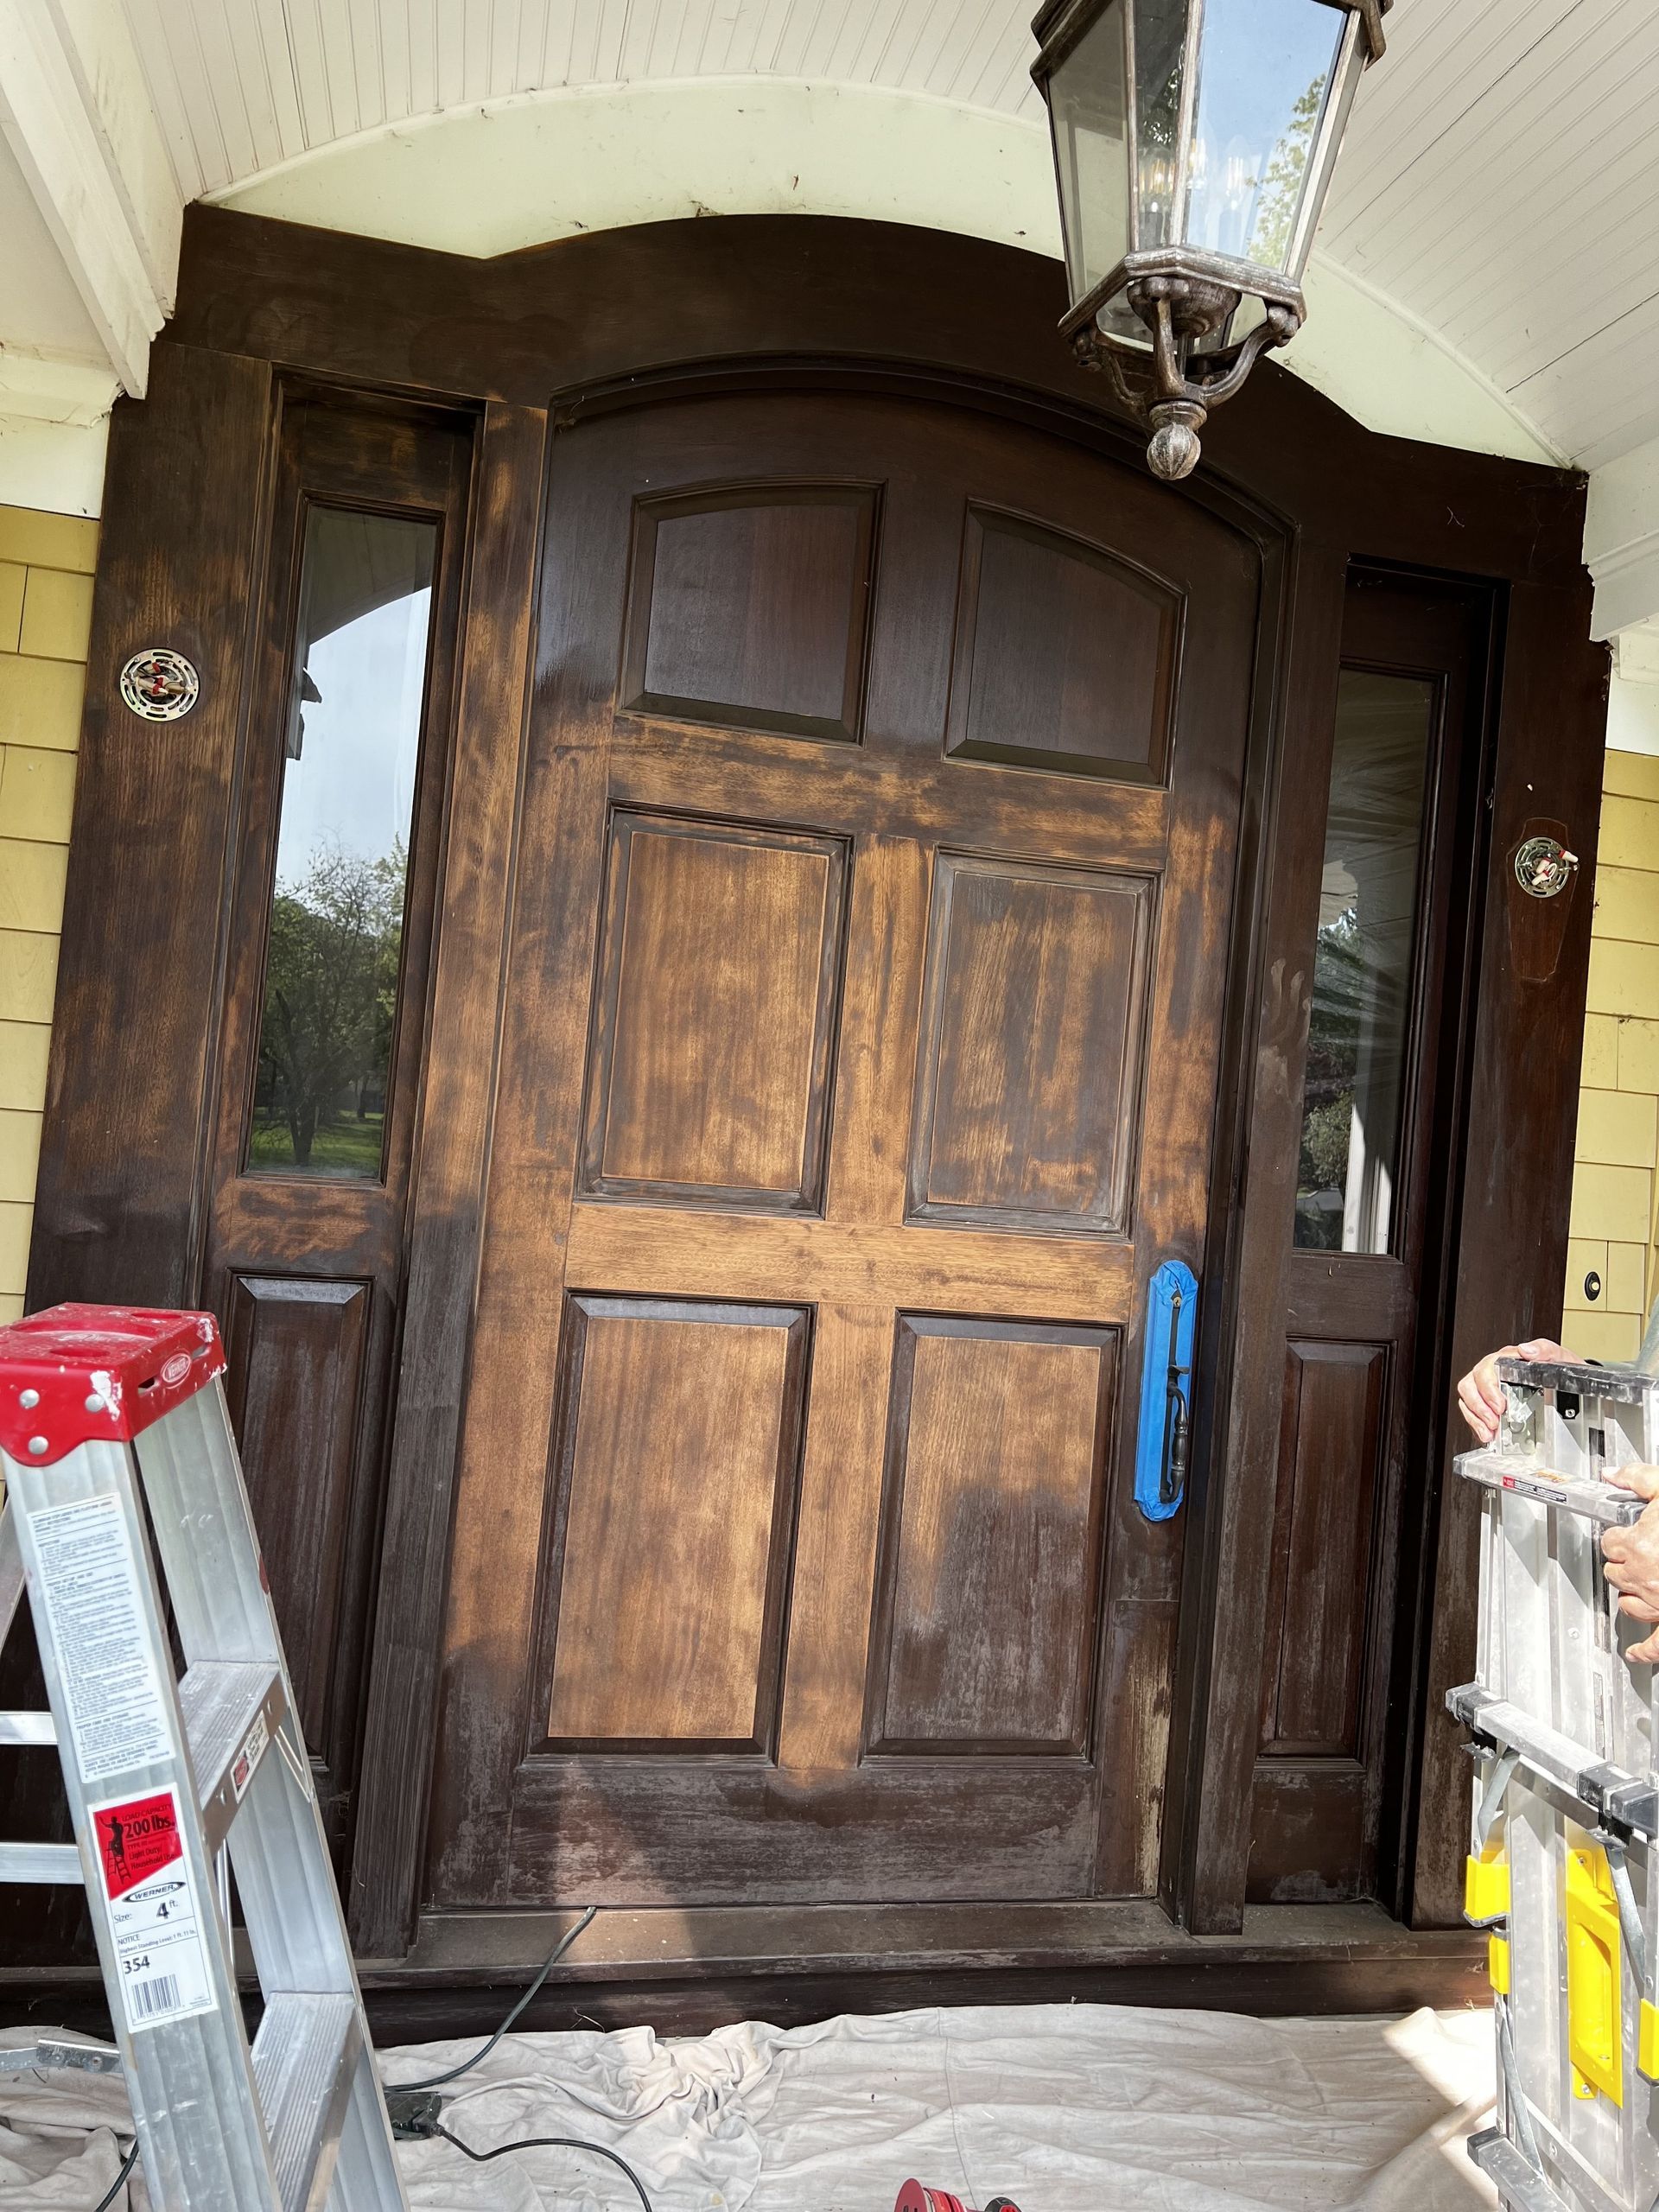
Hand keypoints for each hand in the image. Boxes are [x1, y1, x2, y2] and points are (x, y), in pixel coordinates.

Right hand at [1456, 1339, 1570, 1444]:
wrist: (1570, 1387)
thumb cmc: (1561, 1371)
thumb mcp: (1560, 1358)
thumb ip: (1545, 1350)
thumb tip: (1526, 1350)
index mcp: (1508, 1359)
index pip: (1487, 1368)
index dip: (1489, 1388)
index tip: (1500, 1405)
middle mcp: (1493, 1372)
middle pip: (1471, 1384)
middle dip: (1480, 1406)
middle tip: (1494, 1421)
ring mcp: (1489, 1387)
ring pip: (1467, 1397)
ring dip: (1476, 1417)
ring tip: (1490, 1430)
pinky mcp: (1488, 1403)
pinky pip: (1472, 1411)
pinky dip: (1477, 1425)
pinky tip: (1487, 1433)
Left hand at [1604, 1468, 1658, 1664]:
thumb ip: (1638, 1479)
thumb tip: (1613, 1475)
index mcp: (1640, 1544)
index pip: (1611, 1541)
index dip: (1620, 1535)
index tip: (1628, 1533)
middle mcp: (1646, 1577)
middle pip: (1616, 1571)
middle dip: (1626, 1562)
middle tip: (1640, 1553)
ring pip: (1629, 1603)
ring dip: (1633, 1594)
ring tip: (1644, 1583)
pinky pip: (1655, 1644)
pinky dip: (1644, 1650)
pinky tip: (1635, 1652)